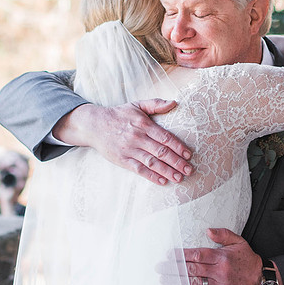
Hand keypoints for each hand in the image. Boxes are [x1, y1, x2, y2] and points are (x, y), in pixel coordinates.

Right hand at [53, 100, 193, 185]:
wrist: (94, 125)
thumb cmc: (119, 115)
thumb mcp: (137, 105)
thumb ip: (155, 104)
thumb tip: (174, 102)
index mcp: (143, 124)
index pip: (164, 137)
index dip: (178, 146)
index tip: (188, 154)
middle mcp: (137, 137)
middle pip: (161, 152)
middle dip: (176, 162)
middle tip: (189, 170)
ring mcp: (129, 150)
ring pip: (151, 162)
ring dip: (167, 171)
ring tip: (179, 178)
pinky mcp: (122, 160)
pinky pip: (139, 170)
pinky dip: (151, 176)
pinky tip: (162, 181)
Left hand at [157, 228, 263, 284]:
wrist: (262, 281)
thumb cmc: (248, 260)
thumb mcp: (239, 242)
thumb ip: (223, 235)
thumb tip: (208, 231)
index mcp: (221, 257)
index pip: (197, 255)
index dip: (181, 255)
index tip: (169, 255)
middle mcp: (219, 272)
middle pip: (192, 269)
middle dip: (173, 268)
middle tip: (160, 267)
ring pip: (194, 284)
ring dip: (177, 282)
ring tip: (163, 280)